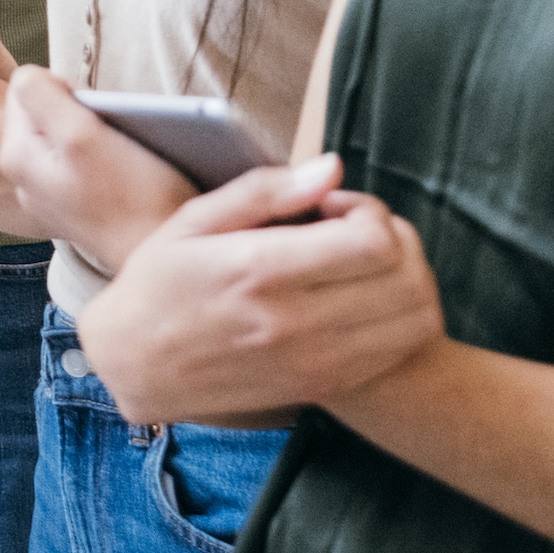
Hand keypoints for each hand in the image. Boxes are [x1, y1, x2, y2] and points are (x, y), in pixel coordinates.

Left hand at [0, 68, 197, 275]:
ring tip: (124, 152)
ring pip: (68, 137)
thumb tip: (29, 76)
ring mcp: (51, 195)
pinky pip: (86, 164)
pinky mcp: (79, 206)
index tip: (92, 111)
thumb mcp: (82, 134)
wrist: (167, 254)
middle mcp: (25, 178)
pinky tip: (129, 171)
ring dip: (96, 133)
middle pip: (46, 113)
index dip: (64, 88)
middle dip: (78, 112)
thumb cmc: (134, 197)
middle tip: (110, 132)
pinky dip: (107, 157)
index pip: (25, 89)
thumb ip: (44, 96)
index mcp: (16, 156)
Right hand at [78, 155, 443, 425]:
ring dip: (407, 281)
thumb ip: (265, 191)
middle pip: (407, 278)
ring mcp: (314, 361)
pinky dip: (399, 318)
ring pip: (417, 317)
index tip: (332, 207)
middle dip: (397, 241)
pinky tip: (360, 301)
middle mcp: (294, 322)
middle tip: (355, 232)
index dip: (368, 210)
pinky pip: (399, 350)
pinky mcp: (323, 385)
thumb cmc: (159, 283)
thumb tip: (332, 168)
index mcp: (259, 270)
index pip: (374, 239)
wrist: (136, 366)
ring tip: (364, 267)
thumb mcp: (192, 221)